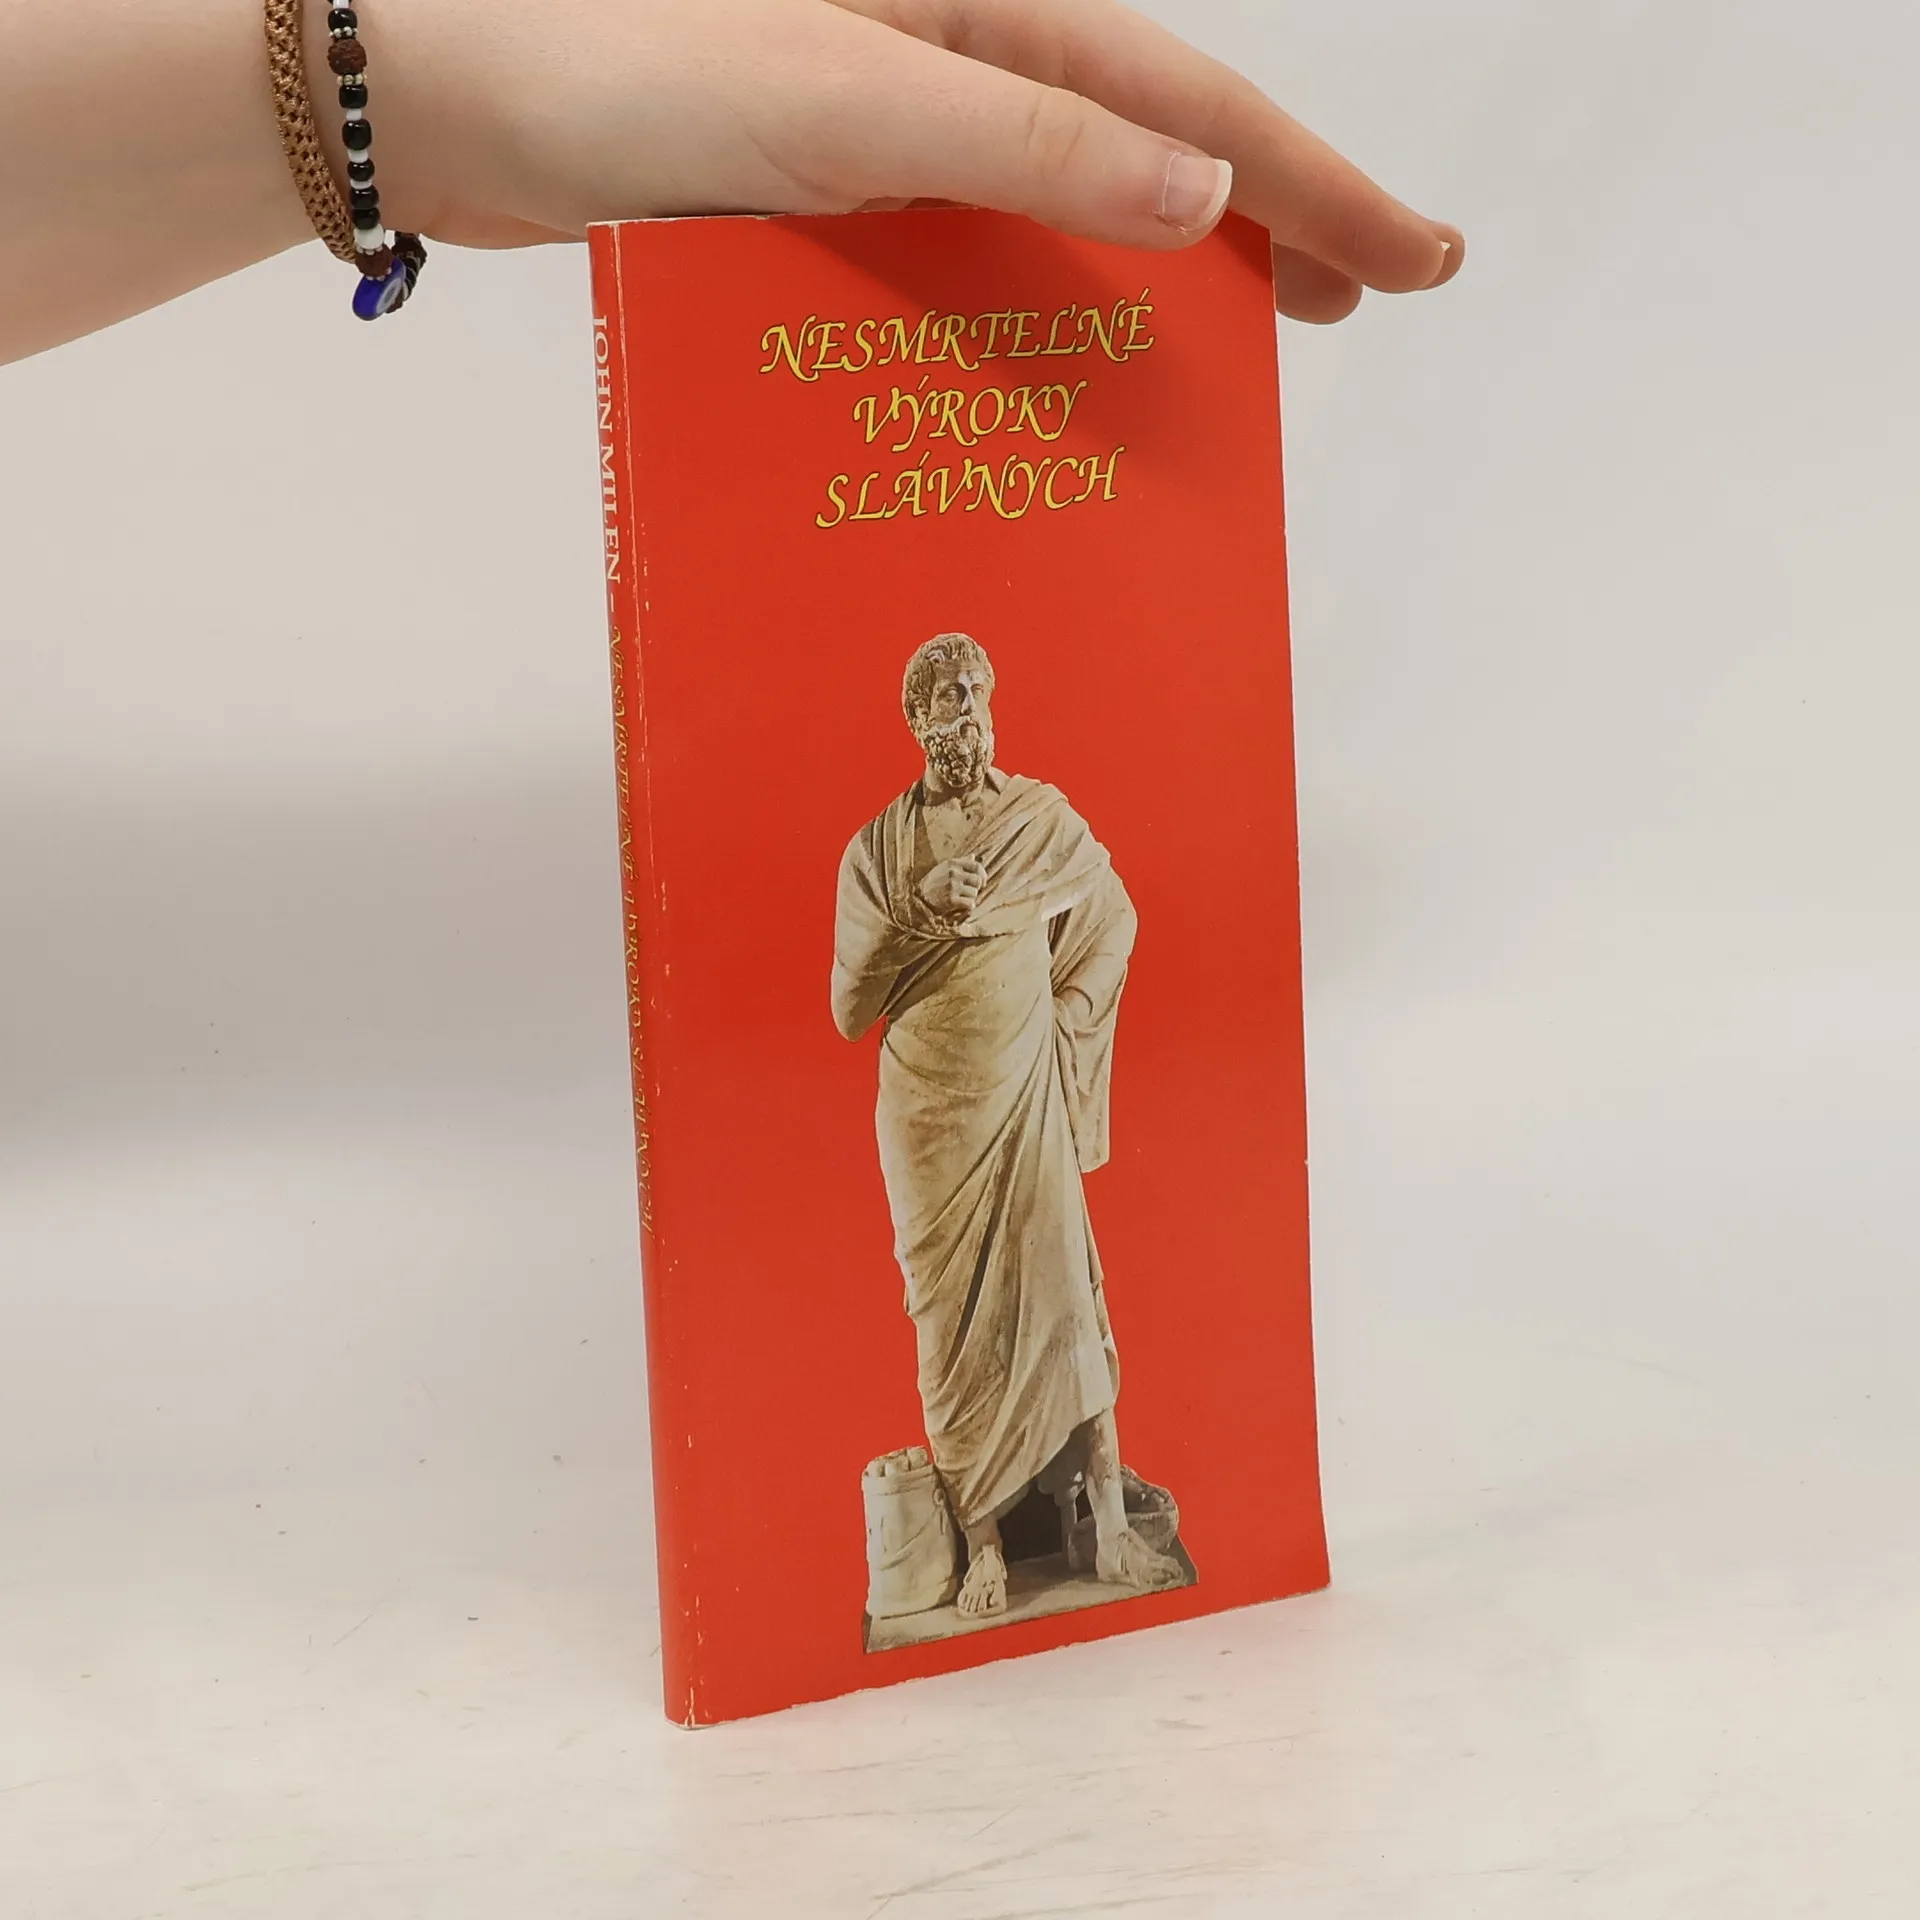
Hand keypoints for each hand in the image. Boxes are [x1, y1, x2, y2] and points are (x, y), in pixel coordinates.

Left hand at [374, 0, 1463, 323]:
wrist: (435, 88)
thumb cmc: (612, 60)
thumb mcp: (849, 98)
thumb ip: (1031, 138)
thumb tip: (1203, 190)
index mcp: (976, 1)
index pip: (1189, 100)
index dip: (1312, 182)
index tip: (1414, 256)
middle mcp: (944, 46)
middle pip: (1145, 136)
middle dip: (1261, 218)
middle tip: (1356, 300)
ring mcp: (882, 117)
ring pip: (1056, 201)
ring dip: (1143, 272)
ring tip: (1231, 351)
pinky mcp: (817, 183)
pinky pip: (955, 249)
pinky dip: (1016, 305)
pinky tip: (1044, 366)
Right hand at [918, 856, 987, 920]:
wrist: (919, 898)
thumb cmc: (933, 883)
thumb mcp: (944, 868)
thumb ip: (960, 862)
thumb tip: (973, 856)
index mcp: (953, 864)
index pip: (977, 866)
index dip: (983, 874)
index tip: (982, 882)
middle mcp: (954, 873)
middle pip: (978, 880)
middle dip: (976, 888)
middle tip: (969, 892)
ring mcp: (953, 886)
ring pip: (974, 893)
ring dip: (970, 898)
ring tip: (961, 898)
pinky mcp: (951, 900)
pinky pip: (970, 904)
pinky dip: (968, 907)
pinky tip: (961, 906)